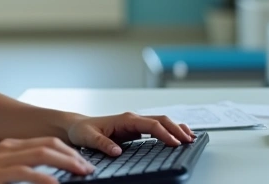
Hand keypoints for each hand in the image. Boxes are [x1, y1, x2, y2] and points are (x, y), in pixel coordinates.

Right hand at [0, 136, 93, 183]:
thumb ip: (12, 171)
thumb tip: (35, 178)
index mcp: (8, 147)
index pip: (45, 142)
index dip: (67, 150)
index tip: (81, 160)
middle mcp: (8, 149)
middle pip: (50, 145)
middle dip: (73, 154)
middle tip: (88, 166)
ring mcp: (2, 160)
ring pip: (43, 154)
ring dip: (67, 162)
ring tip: (82, 172)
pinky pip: (26, 173)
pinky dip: (46, 178)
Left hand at [66, 113, 195, 155]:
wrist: (78, 126)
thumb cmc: (83, 130)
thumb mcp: (89, 137)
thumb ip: (102, 143)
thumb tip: (116, 151)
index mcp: (125, 119)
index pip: (150, 125)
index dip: (164, 133)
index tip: (175, 143)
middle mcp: (133, 119)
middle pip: (160, 120)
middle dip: (176, 129)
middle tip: (189, 141)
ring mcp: (136, 123)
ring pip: (161, 122)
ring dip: (176, 128)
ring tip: (190, 137)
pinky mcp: (136, 129)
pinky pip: (157, 128)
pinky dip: (170, 130)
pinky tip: (178, 136)